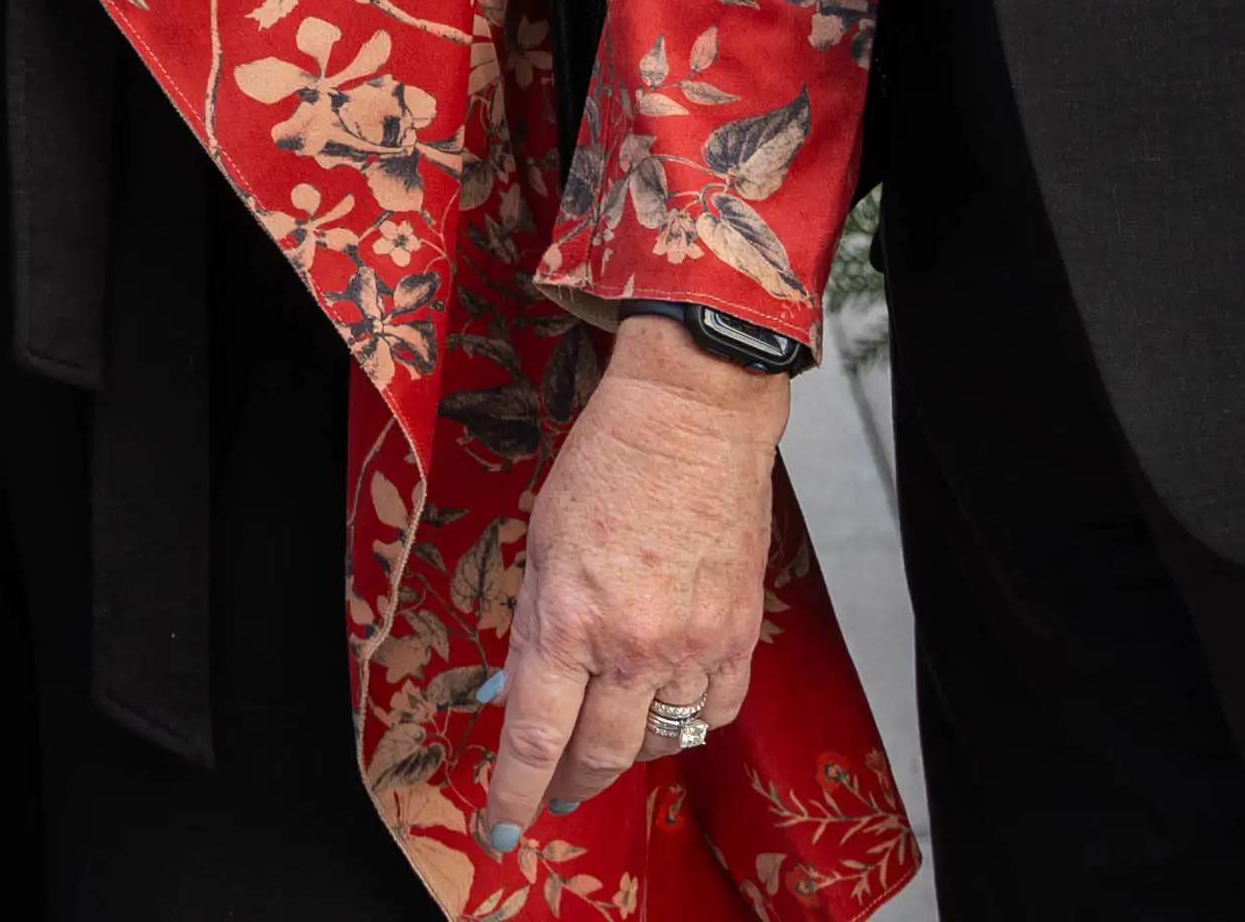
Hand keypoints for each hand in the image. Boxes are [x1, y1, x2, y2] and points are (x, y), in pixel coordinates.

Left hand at [488, 317, 797, 824]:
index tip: (504, 823)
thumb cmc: (606, 466)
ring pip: (658, 741)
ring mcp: (694, 647)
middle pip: (600, 754)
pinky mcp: (741, 637)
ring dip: (626, 749)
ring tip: (607, 736)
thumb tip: (517, 693)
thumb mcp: (541, 546)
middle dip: (570, 784)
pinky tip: (666, 708)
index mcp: (569, 620)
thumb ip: (534, 630)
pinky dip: (686, 723)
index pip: (537, 735)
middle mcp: (634, 646)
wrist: (692, 421)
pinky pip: (714, 713)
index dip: (516, 790)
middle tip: (554, 793)